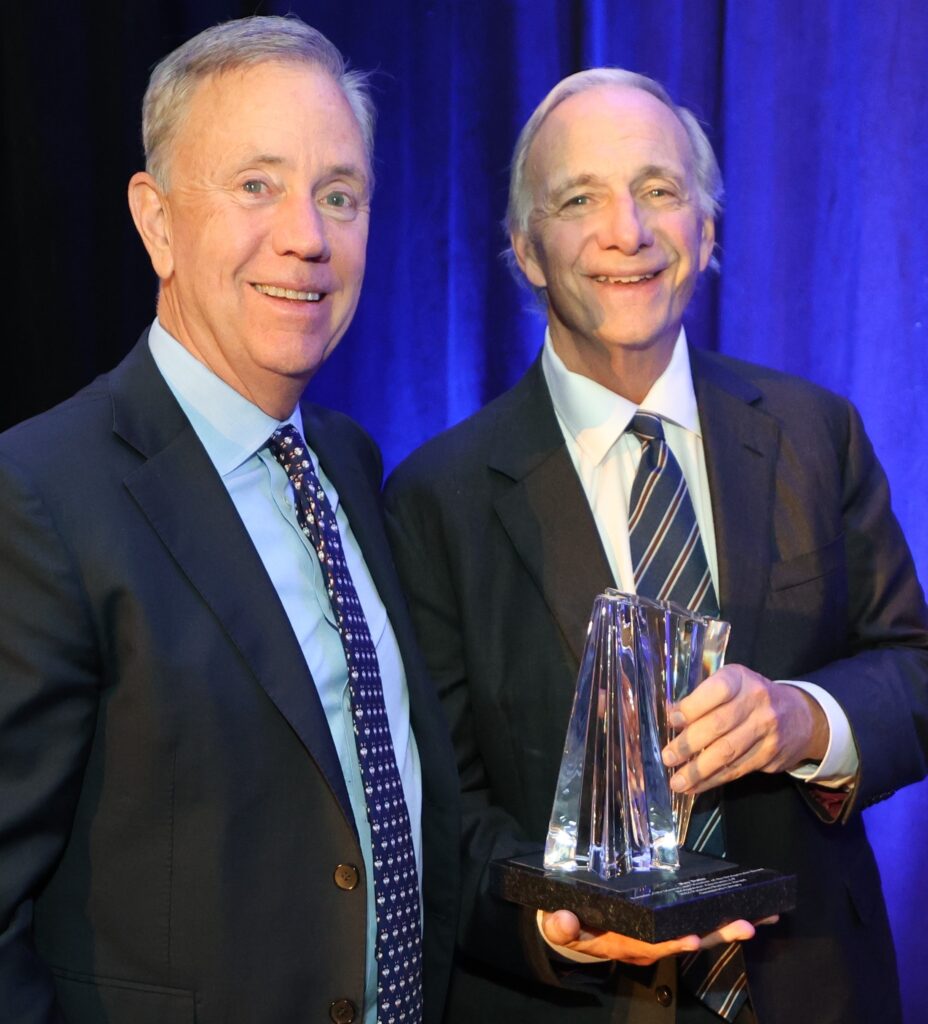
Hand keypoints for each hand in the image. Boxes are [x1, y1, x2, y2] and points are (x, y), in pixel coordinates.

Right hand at [541, 910, 768, 964]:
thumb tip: (563, 919)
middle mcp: (646, 946)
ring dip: (725, 928)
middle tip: (746, 926)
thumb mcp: (557, 925)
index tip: (692, 938)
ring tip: (757, 918)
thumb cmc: (565, 924)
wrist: (568, 928)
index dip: (670, 942)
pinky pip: (692, 924)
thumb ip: (561, 926)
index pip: (650, 946)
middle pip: (684, 941)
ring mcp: (656, 937)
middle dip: (715, 935)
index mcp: (621, 944)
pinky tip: (738, 910)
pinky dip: (715, 919)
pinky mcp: (662, 927)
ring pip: (695, 933)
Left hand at [661, 664, 829, 794]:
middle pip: (719, 725)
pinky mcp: (771, 755)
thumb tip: (671, 714)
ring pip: (728, 753)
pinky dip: (713, 780)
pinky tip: (695, 786)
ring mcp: (767, 730)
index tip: (672, 721)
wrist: (800, 716)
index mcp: (741, 679)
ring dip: (698, 771)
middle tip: (667, 757)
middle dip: (689, 744)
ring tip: (677, 782)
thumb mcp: (731, 685)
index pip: (717, 691)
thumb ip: (702, 698)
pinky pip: (737, 770)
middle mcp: (757, 702)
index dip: (692, 707)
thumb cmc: (750, 697)